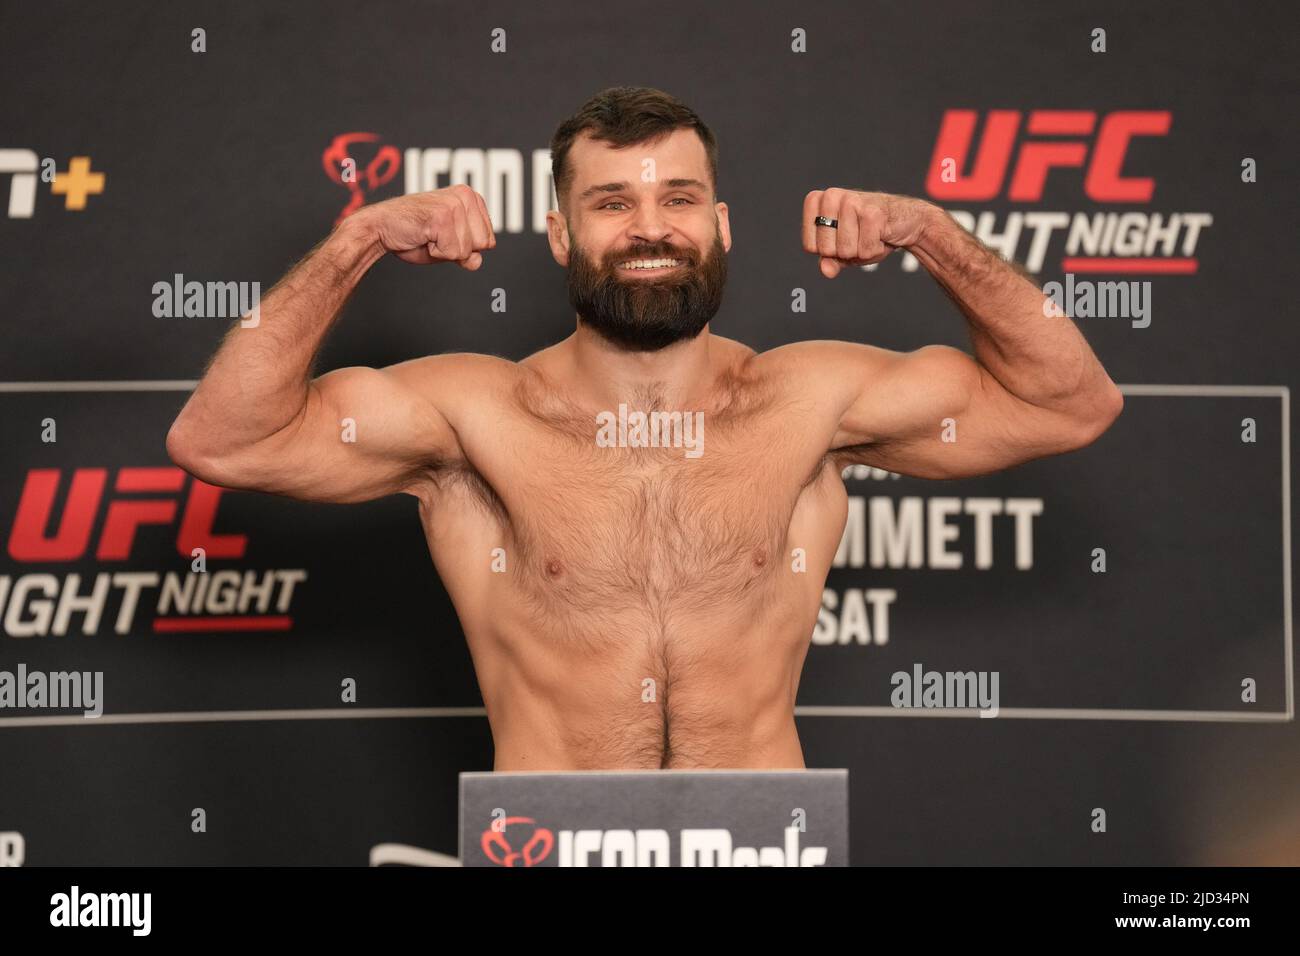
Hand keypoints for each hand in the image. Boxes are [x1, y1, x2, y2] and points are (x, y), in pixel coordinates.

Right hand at [354, 184, 496, 267]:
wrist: (381, 229)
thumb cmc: (414, 235)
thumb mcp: (450, 245)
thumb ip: (470, 252)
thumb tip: (476, 261)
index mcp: (472, 198)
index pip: (489, 241)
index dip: (465, 248)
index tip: (444, 236)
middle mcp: (466, 196)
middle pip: (483, 245)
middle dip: (458, 250)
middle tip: (435, 236)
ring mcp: (454, 204)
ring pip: (467, 251)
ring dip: (444, 251)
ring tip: (428, 235)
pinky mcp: (442, 216)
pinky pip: (452, 253)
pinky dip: (435, 253)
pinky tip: (423, 236)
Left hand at [801, 189, 931, 277]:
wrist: (905, 221)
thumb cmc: (868, 233)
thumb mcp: (843, 249)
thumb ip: (829, 260)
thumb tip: (825, 270)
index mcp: (817, 201)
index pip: (810, 247)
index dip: (829, 252)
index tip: (842, 238)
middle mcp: (830, 196)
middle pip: (826, 250)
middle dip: (845, 252)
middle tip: (859, 236)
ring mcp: (851, 201)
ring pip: (845, 250)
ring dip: (862, 251)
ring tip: (871, 234)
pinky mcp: (872, 212)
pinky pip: (864, 250)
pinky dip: (875, 250)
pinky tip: (881, 234)